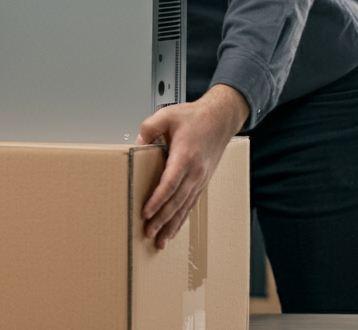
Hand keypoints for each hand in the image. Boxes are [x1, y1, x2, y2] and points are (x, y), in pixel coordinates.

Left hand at [136, 84, 248, 248]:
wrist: (221, 118)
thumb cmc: (195, 117)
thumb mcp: (167, 115)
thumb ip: (148, 128)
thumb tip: (136, 144)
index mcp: (185, 156)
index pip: (169, 183)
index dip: (157, 200)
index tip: (146, 212)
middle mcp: (195, 171)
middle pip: (177, 201)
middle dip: (162, 220)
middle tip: (147, 233)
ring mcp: (200, 179)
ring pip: (185, 207)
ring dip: (172, 225)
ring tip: (160, 241)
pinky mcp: (201, 181)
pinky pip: (191, 204)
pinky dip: (181, 219)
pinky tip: (174, 230)